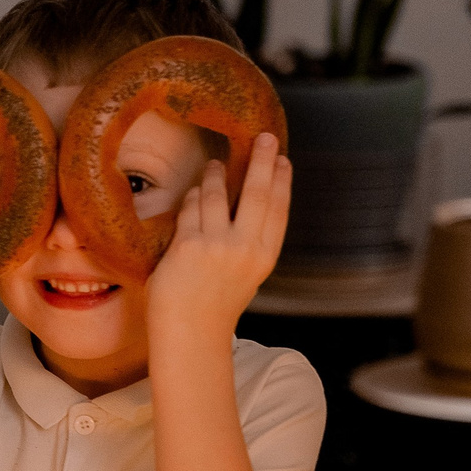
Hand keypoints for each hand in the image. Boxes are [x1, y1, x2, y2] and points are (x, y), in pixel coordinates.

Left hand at [149, 134, 289, 340]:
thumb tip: (247, 204)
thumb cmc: (214, 304)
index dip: (281, 181)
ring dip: (215, 175)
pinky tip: (191, 191)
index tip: (282, 159)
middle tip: (264, 137)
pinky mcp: (188, 245)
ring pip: (217, 196)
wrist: (190, 333)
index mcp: (265, 256)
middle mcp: (246, 248)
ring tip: (214, 164)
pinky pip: (189, 209)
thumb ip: (249, 243)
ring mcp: (217, 246)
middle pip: (258, 193)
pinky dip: (190, 197)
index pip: (279, 209)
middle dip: (262, 161)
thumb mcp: (246, 274)